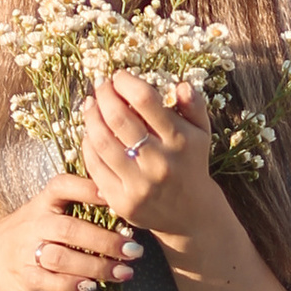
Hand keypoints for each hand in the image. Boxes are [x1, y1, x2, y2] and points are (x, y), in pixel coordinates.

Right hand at [0, 174, 143, 290]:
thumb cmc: (29, 233)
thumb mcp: (45, 212)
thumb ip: (76, 208)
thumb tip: (124, 208)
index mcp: (43, 202)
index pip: (63, 187)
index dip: (89, 189)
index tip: (116, 196)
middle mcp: (35, 223)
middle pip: (71, 229)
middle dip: (105, 241)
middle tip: (134, 249)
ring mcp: (27, 251)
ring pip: (63, 258)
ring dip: (97, 267)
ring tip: (124, 272)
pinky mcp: (25, 276)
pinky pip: (51, 282)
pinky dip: (74, 285)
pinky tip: (94, 286)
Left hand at [80, 71, 215, 249]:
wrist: (191, 215)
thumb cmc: (191, 164)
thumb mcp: (202, 134)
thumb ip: (195, 106)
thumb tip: (181, 84)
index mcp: (180, 140)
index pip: (145, 100)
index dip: (126, 82)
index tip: (119, 76)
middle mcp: (159, 162)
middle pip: (119, 119)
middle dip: (104, 96)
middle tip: (100, 86)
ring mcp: (139, 184)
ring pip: (102, 141)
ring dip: (90, 117)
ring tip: (90, 104)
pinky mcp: (122, 201)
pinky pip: (96, 166)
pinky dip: (88, 145)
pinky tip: (90, 133)